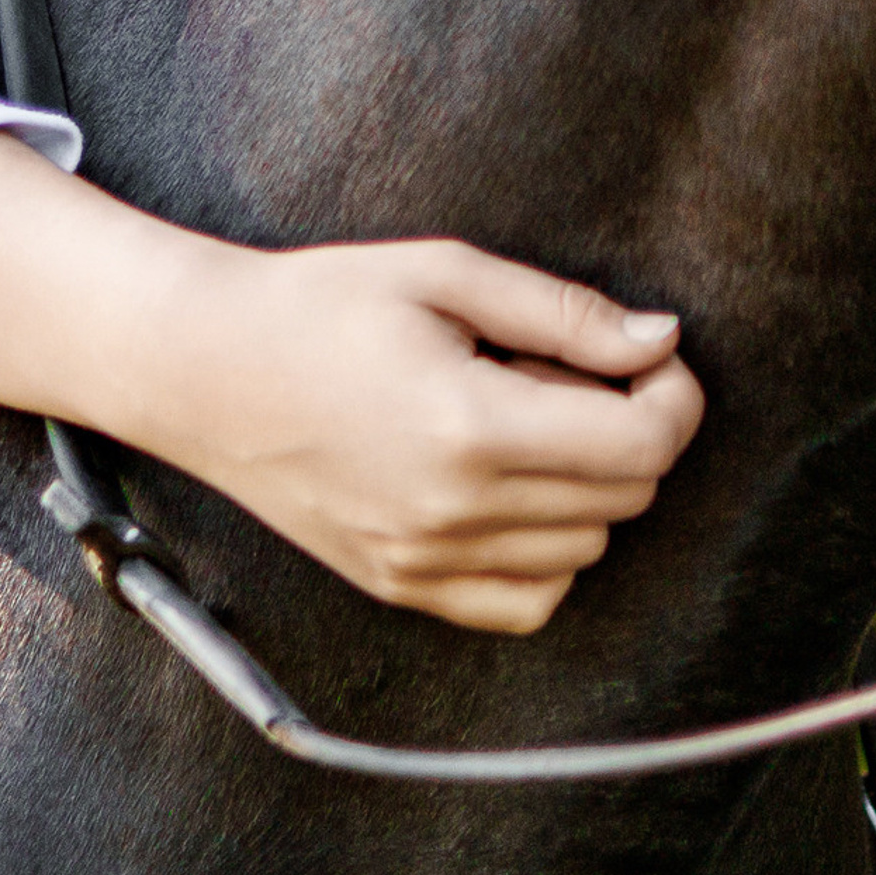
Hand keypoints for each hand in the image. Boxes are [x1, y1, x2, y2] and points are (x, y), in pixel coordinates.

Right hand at [0, 137, 703, 632]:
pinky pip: (528, 601)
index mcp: (469, 426)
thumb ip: (563, 313)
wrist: (201, 370)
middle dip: (629, 430)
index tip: (650, 361)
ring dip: (585, 488)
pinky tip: (505, 490)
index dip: (674, 398)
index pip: (642, 446)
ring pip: (587, 551)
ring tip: (518, 422)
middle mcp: (453, 511)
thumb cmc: (318, 304)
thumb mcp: (444, 273)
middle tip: (566, 373)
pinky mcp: (402, 587)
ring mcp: (425, 562)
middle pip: (626, 498)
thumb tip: (660, 342)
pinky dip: (545, 553)